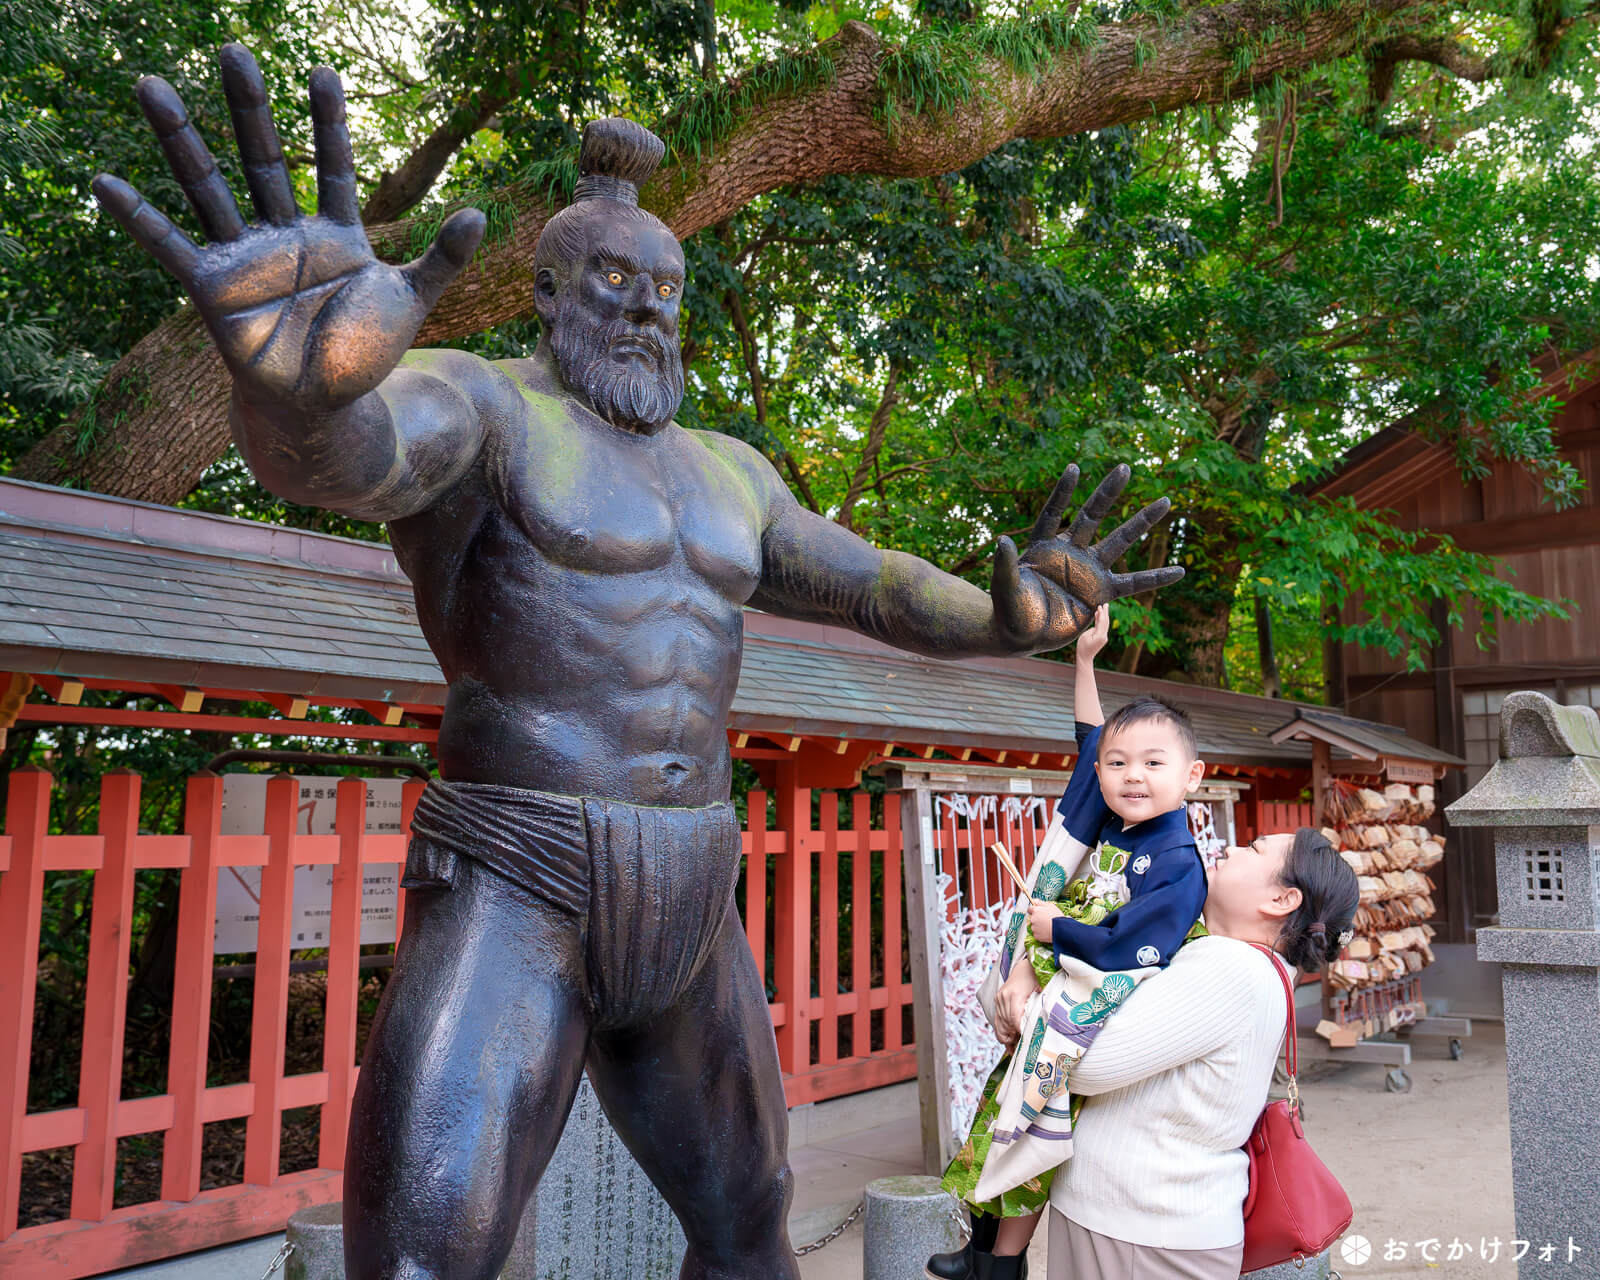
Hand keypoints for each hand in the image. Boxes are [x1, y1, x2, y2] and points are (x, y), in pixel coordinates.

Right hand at [91, 45, 483, 410]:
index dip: (329, 123)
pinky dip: (140, 219)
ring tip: (152, 86)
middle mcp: (285, 236)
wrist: (325, 407)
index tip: (323, 70)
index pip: (333, 166)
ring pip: (210, 187)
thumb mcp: (412, 301)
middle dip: (251, 108)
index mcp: (335, 234)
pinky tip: (105, 181)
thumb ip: (443, 259)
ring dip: (181, 139)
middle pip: (265, 159)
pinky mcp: (214, 291)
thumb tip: (480, 212)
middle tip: (234, 49)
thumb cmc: (364, 353)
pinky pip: (171, 248)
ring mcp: (246, 259)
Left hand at [990, 464, 1183, 654]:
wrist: (1021, 635)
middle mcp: (1069, 552)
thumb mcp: (1005, 586)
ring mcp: (1087, 570)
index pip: (1053, 512)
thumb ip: (1005, 565)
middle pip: (1092, 515)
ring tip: (1165, 502)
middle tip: (1125, 467)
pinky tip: (1179, 570)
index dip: (1062, 492)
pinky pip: (1133, 583)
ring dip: (1141, 522)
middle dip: (1108, 492)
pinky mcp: (1100, 592)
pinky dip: (1155, 578)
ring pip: (1119, 541)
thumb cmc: (1008, 609)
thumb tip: (1003, 541)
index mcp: (1044, 546)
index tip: (1074, 468)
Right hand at [994, 967, 1038, 1045]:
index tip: (1025, 1042)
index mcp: (1015, 995)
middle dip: (1012, 1038)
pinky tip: (1007, 1040)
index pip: (1014, 1019)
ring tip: (1012, 1049)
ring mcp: (999, 998)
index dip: (1019, 1032)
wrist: (1025, 966)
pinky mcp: (998, 999)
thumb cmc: (1036, 978)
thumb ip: (1040, 1008)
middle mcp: (1004, 997)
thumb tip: (1041, 1027)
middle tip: (1019, 1051)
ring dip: (1005, 1036)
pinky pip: (997, 1018)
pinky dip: (1001, 1030)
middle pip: (1006, 1023)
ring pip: (999, 1023)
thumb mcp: (1042, 992)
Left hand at [1029, 900, 1062, 942]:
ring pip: (1034, 926)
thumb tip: (1033, 901)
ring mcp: (1034, 928)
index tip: (1039, 913)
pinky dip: (1040, 933)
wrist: (1061, 929)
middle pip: (1032, 918)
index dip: (1034, 911)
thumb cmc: (1057, 917)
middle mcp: (1033, 919)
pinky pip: (1036, 933)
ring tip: (1047, 926)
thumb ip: (1040, 902)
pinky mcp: (1036, 935)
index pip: (1029, 909)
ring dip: (1039, 926)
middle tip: (1046, 920)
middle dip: (1037, 919)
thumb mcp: (1050, 906)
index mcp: (1035, 911)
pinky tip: (1047, 931)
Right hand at [1077, 603, 1110, 663]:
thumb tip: (1097, 625)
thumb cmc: (1082, 647)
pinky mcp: (1101, 638)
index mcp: (1100, 635)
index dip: (1102, 613)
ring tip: (1103, 608)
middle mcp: (1104, 636)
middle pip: (1106, 622)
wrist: (1085, 657)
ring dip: (1104, 616)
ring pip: (1105, 624)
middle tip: (1106, 604)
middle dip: (1106, 612)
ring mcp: (1104, 637)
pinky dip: (1101, 621)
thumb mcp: (1085, 636)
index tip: (1100, 606)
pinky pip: (1102, 628)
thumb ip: (1093, 629)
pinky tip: (1099, 616)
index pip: (1102, 622)